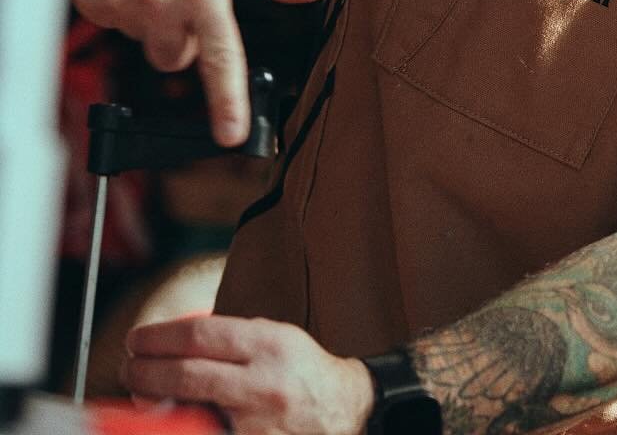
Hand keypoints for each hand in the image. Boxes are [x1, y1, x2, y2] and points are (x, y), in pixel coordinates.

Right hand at [73, 0, 327, 144]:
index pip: (220, 56)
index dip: (227, 100)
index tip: (233, 134)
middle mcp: (158, 2)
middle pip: (178, 59)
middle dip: (188, 38)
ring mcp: (119, 5)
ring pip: (147, 42)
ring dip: (157, 21)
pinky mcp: (90, 2)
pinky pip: (116, 26)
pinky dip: (127, 8)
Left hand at [123, 316, 373, 434]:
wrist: (341, 411)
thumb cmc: (301, 371)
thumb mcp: (275, 338)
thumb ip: (230, 341)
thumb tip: (170, 346)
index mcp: (270, 345)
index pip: (200, 336)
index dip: (159, 338)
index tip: (137, 340)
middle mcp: (262, 383)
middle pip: (185, 374)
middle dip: (144, 371)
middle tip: (129, 367)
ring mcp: (254, 425)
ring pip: (186, 413)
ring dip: (153, 405)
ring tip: (142, 395)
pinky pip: (202, 432)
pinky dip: (179, 426)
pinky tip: (170, 420)